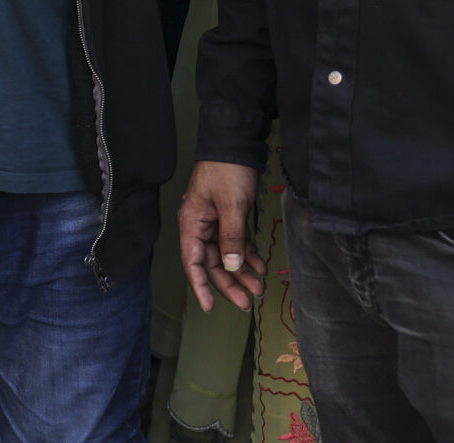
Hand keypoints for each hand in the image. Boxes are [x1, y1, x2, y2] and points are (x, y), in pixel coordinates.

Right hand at [179, 159, 266, 310]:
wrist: (235, 147)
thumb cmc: (226, 172)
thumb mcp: (230, 205)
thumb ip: (231, 237)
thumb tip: (233, 267)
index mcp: (192, 223)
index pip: (192, 261)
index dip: (199, 285)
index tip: (209, 306)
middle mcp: (201, 226)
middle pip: (212, 263)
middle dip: (228, 283)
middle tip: (247, 302)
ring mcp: (215, 223)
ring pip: (227, 256)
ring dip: (241, 272)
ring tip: (259, 287)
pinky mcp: (229, 219)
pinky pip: (237, 245)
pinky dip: (248, 256)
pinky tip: (261, 267)